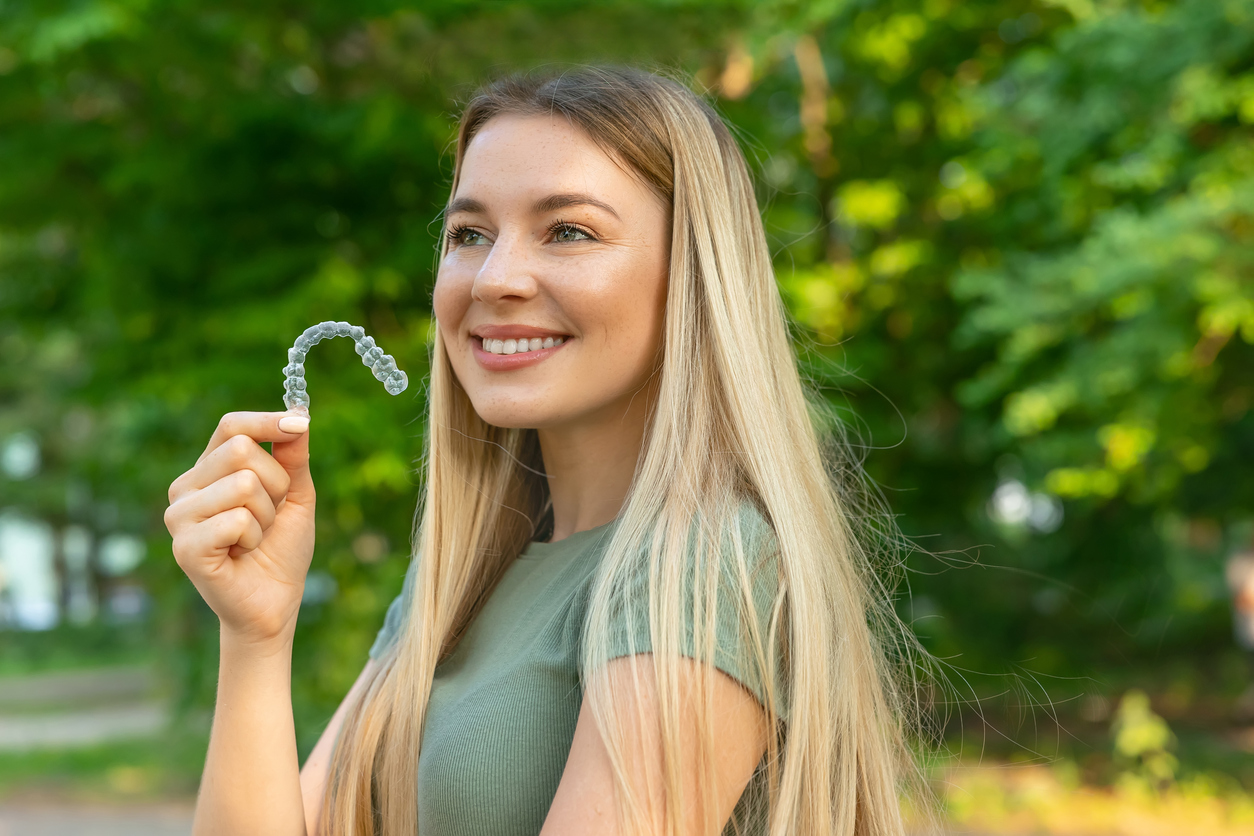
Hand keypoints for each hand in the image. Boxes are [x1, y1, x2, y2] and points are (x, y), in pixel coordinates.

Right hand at [164, 411, 315, 645]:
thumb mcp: (295, 495)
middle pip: (242, 451)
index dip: (267, 421)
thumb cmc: (280, 548)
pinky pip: (238, 520)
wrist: (274, 603)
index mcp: (208, 470)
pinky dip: (255, 538)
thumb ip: (293, 456)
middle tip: (268, 517)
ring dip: (266, 516)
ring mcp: (180, 517)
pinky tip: (242, 554)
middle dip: (276, 485)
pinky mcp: (185, 547)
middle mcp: (185, 488)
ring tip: (254, 538)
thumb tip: (298, 416)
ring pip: (245, 485)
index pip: (231, 426)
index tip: (299, 425)